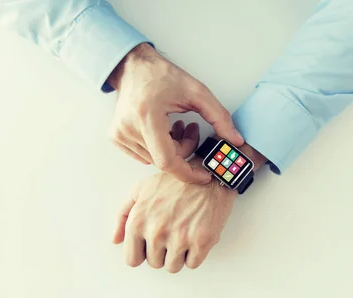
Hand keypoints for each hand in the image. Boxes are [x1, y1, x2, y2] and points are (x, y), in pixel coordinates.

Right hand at [108, 43, 243, 183]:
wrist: (134, 68)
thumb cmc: (162, 76)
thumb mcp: (197, 92)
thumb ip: (219, 117)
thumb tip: (235, 140)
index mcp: (147, 116)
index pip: (167, 161)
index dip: (188, 173)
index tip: (203, 175)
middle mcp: (129, 128)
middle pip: (164, 161)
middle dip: (184, 151)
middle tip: (191, 129)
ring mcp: (120, 135)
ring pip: (155, 161)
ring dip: (172, 150)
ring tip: (176, 127)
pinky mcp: (117, 138)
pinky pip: (144, 156)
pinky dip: (158, 149)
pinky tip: (162, 131)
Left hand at [112, 128, 236, 272]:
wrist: (209, 174)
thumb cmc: (174, 182)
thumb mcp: (141, 190)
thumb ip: (123, 215)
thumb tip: (116, 240)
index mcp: (138, 222)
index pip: (132, 259)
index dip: (143, 252)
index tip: (151, 244)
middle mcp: (156, 232)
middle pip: (154, 263)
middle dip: (162, 252)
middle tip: (172, 233)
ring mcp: (180, 238)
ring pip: (173, 267)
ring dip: (178, 255)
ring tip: (184, 234)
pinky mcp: (201, 242)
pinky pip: (193, 264)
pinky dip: (195, 254)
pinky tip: (196, 235)